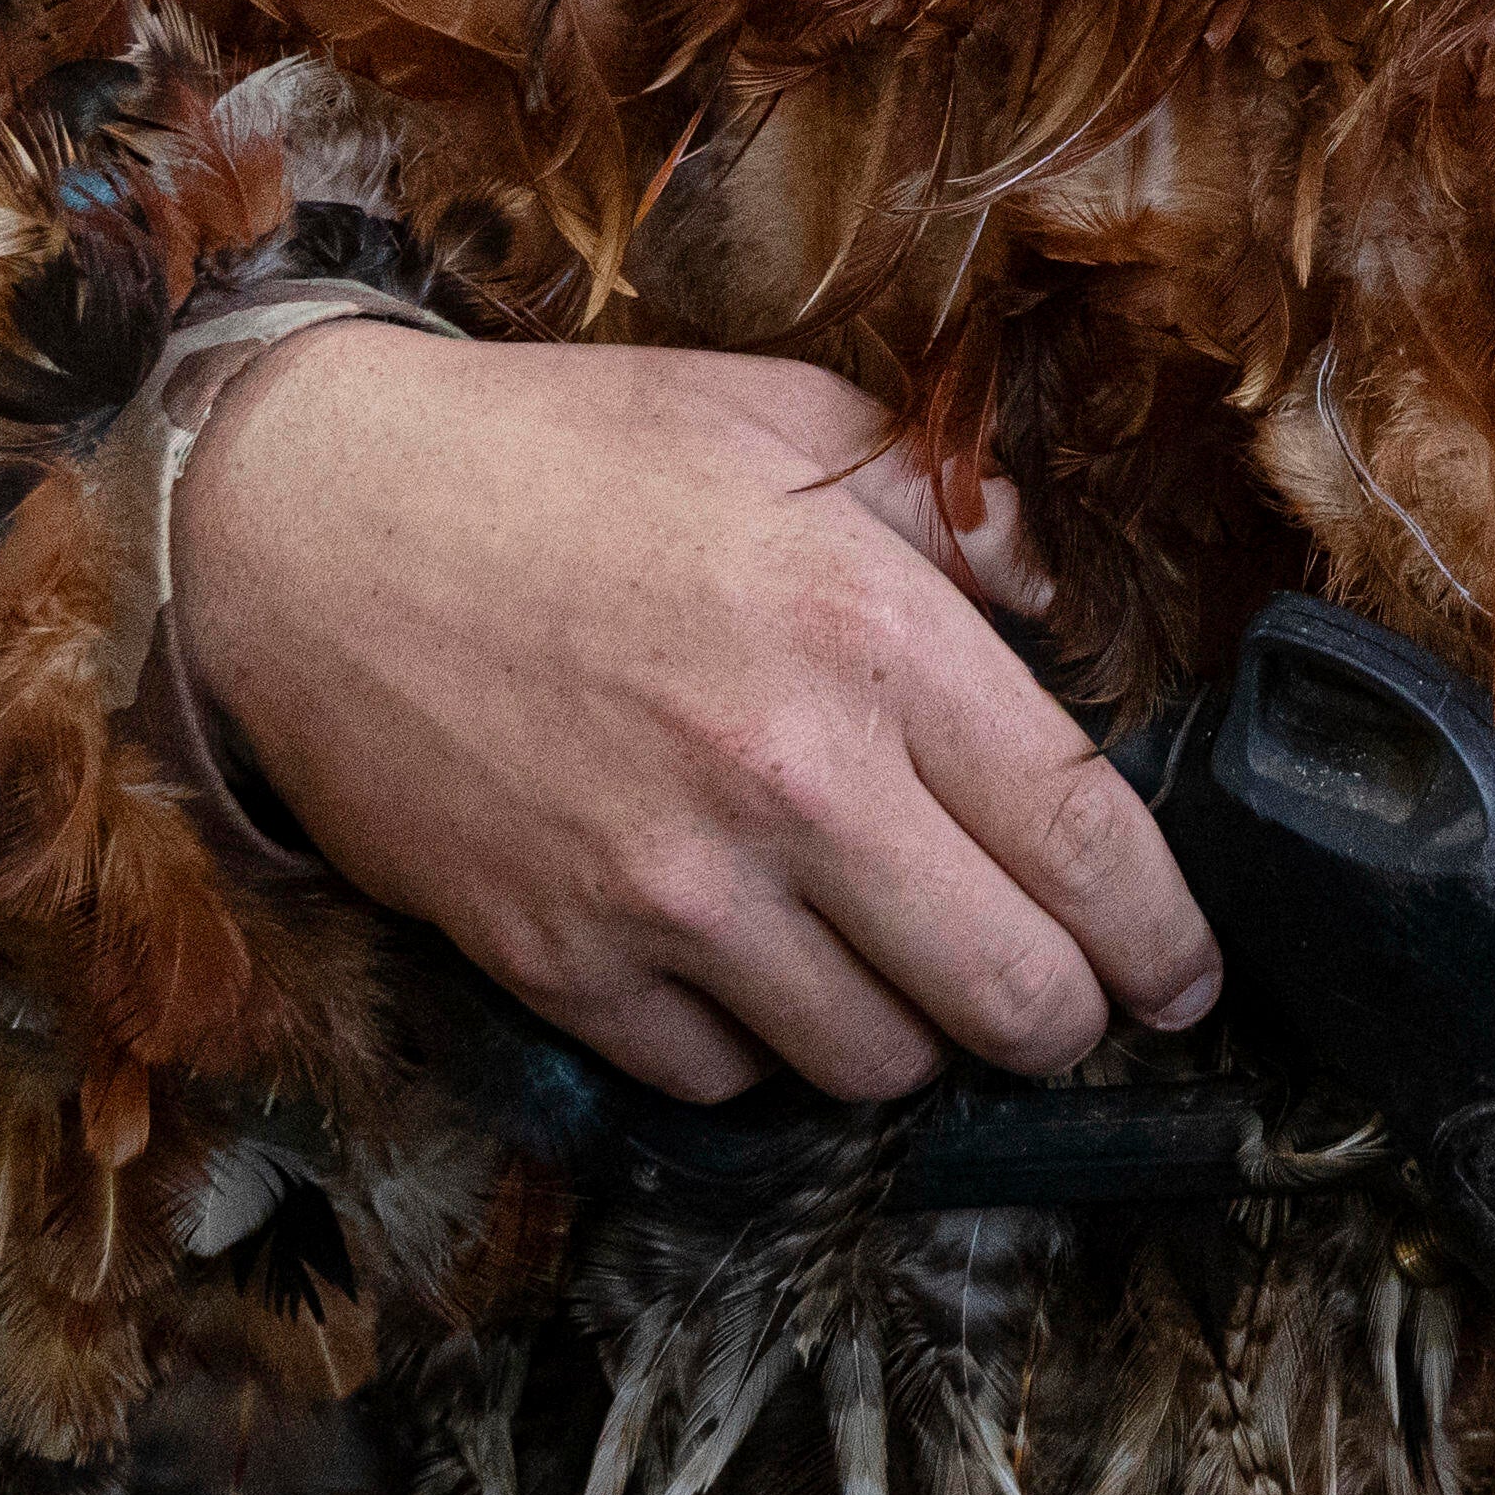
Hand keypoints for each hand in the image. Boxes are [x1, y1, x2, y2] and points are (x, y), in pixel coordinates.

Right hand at [168, 319, 1218, 1104]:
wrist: (308, 531)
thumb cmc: (556, 457)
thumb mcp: (780, 415)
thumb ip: (947, 508)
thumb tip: (1052, 601)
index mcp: (870, 632)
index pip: (1083, 840)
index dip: (1164, 935)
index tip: (1187, 975)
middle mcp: (788, 781)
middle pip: (1012, 997)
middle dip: (1068, 1016)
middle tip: (1067, 995)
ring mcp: (670, 892)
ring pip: (876, 1065)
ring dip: (912, 1036)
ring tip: (897, 968)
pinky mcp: (564, 964)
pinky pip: (725, 1079)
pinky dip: (759, 1046)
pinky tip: (752, 967)